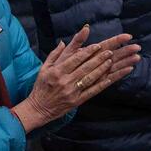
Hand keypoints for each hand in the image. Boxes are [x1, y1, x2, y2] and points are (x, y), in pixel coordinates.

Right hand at [15, 26, 138, 130]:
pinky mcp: (77, 101)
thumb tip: (63, 42)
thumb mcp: (44, 68)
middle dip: (98, 58)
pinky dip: (102, 84)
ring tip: (111, 61)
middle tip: (109, 51)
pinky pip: (92, 91)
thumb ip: (55, 54)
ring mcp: (72, 92)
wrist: (39, 108)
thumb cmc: (41, 86)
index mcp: (57, 71)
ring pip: (90, 78)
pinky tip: (110, 78)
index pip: (75, 59)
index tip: (97, 46)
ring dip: (102, 69)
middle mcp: (65, 81)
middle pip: (85, 67)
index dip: (87, 52)